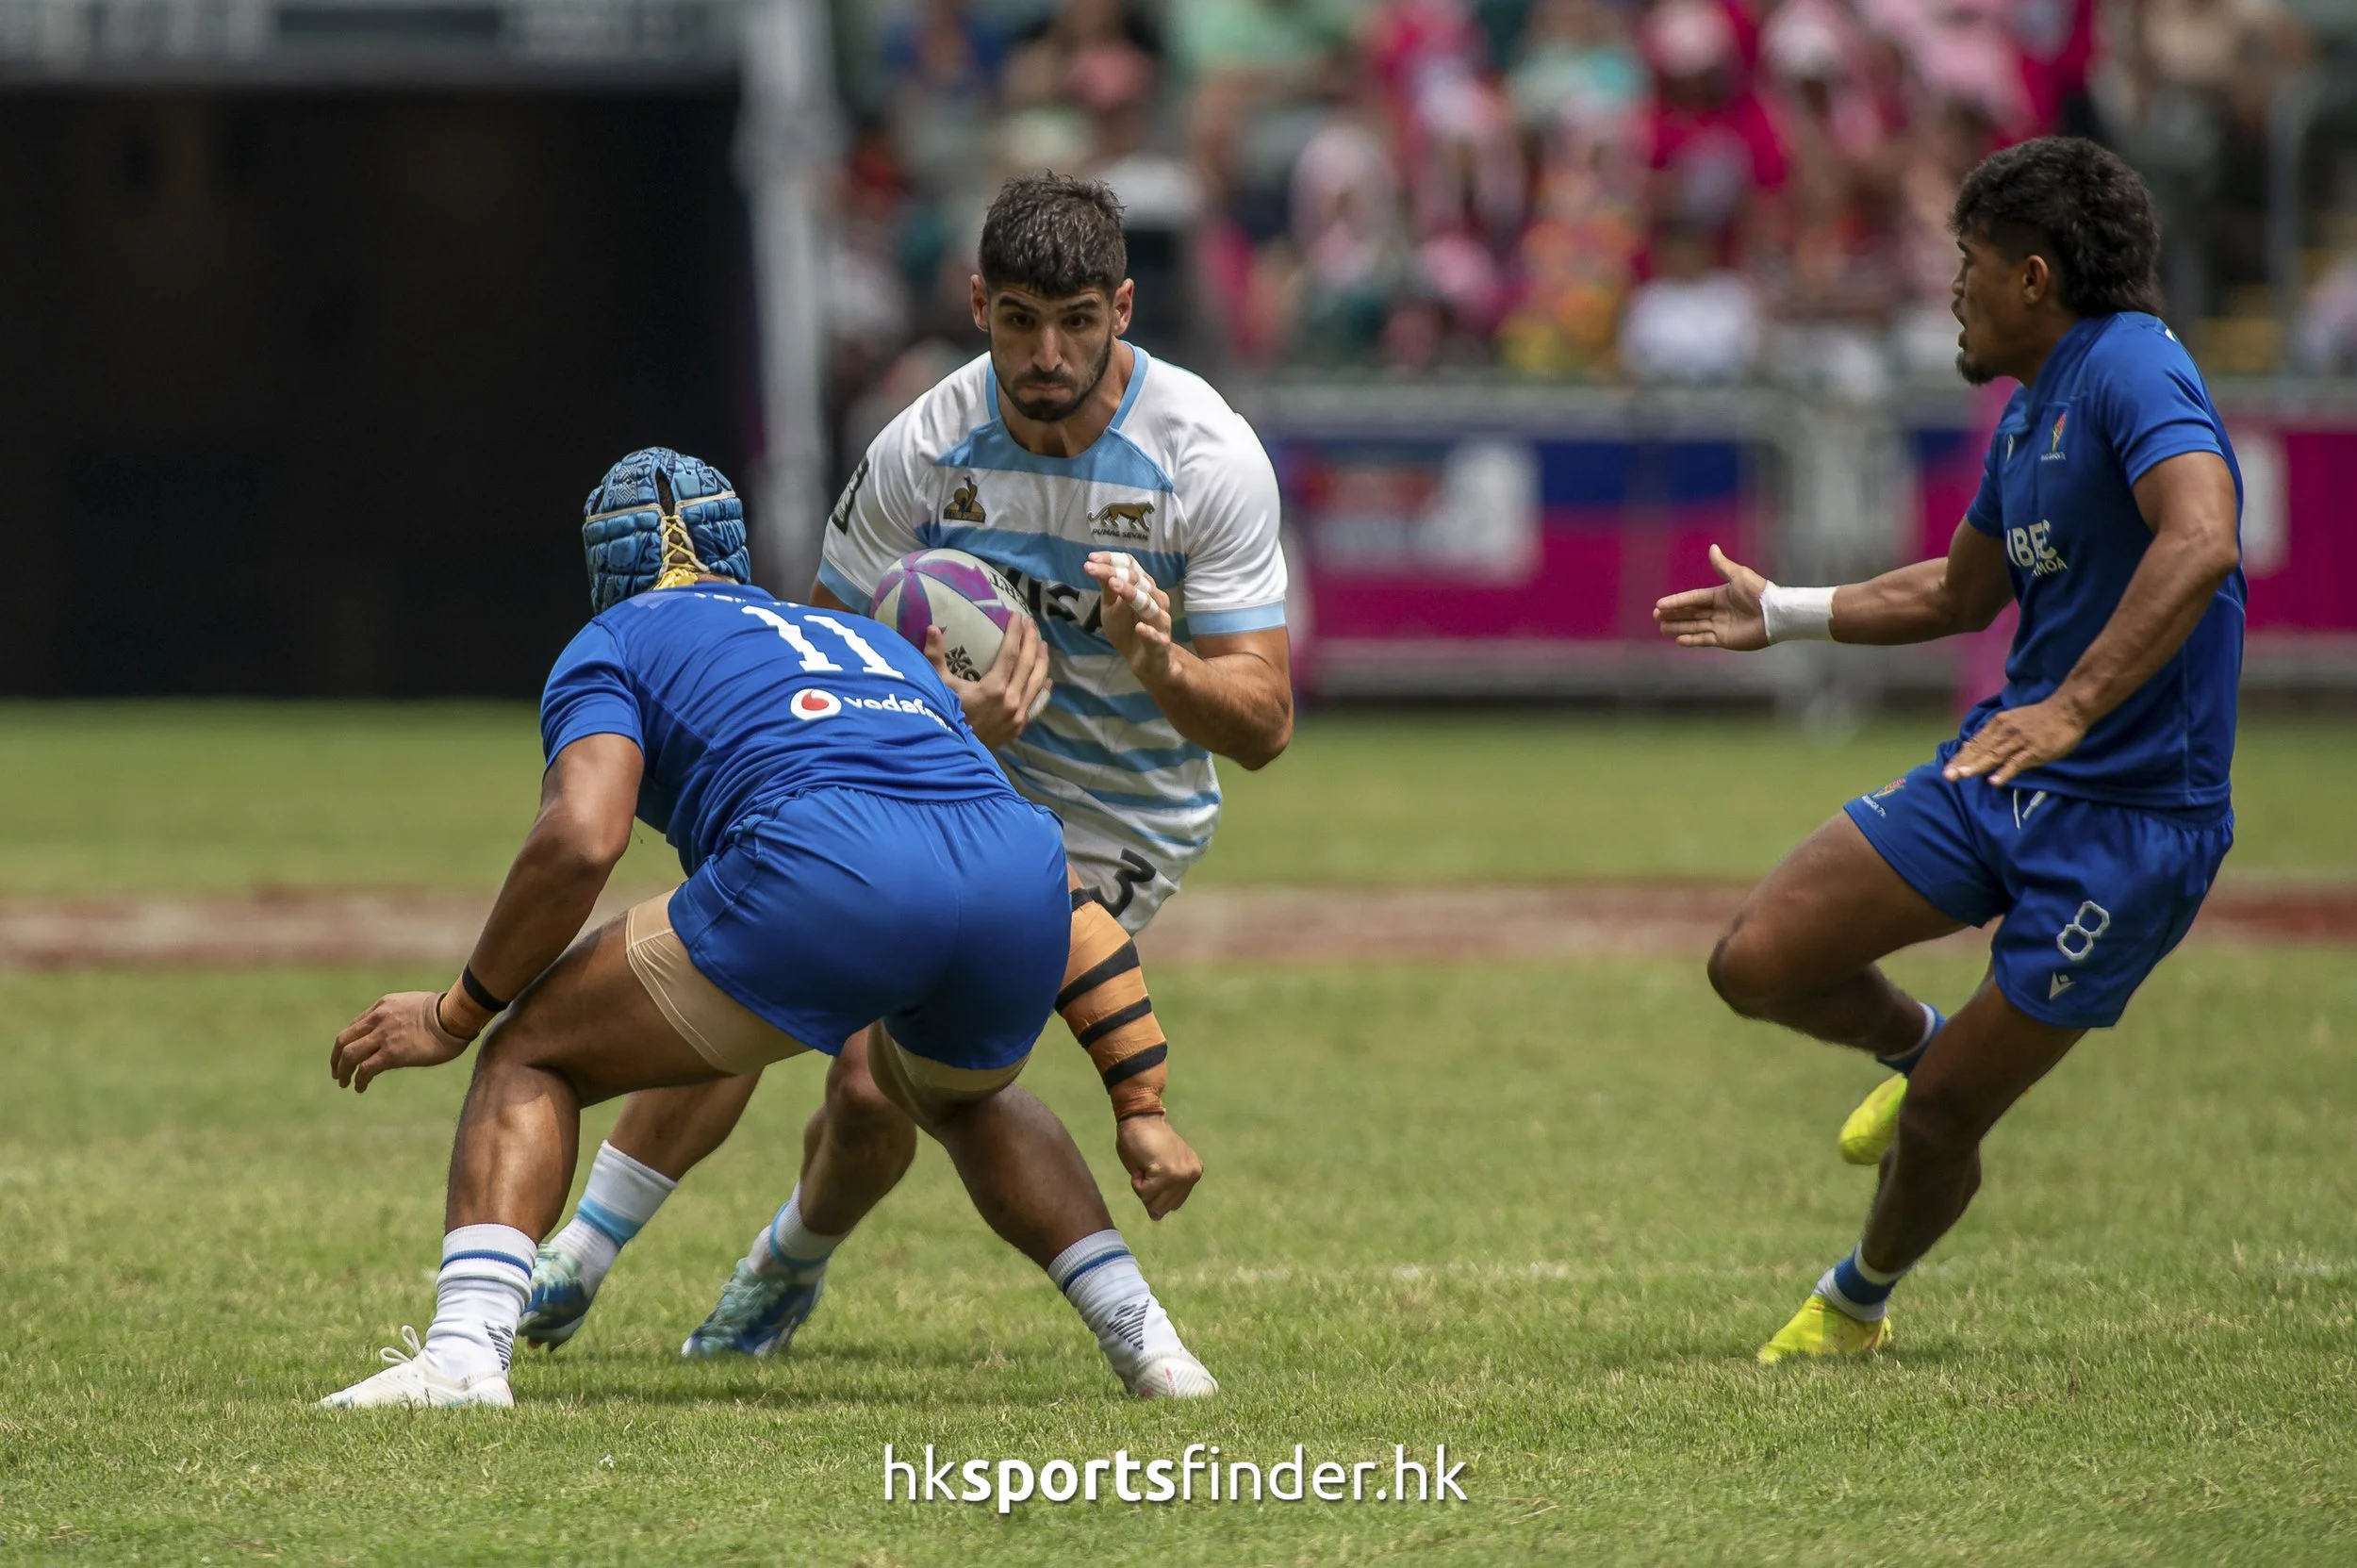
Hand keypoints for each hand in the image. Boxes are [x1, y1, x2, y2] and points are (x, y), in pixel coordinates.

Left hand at [331, 990, 472, 1093]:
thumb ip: (401, 1017)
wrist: (455, 1016)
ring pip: (349, 1055)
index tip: (347, 1056)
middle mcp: (378, 1019)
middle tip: (337, 1072)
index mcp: (383, 1006)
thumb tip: (401, 1033)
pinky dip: (359, 1080)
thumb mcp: (415, 1006)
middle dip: (336, 1059)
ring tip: (344, 1083)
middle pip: (343, 1040)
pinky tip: (360, 1087)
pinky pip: (366, 1069)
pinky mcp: (392, 1053)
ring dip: (343, 1071)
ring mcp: (383, 1036)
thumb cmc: (445, 1012)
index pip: (354, 1026)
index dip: (347, 1043)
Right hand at [927, 613, 1048, 748]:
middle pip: (1028, 664)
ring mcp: (1018, 714)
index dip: (1015, 632)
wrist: (954, 754)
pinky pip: (1036, 702)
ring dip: (1041, 660)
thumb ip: (934, 658)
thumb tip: (932, 628)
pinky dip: (1043, 688)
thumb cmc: (945, 717)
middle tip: (1031, 623)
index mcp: (993, 688)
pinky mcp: (1019, 726)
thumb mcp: (938, 686)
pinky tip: (1047, 679)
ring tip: (1043, 644)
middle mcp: (1011, 700)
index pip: (1010, 653)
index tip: (1016, 616)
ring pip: (1038, 682)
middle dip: (1031, 640)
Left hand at [1085, 552, 1176, 683]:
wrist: (1144, 661)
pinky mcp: (1161, 643)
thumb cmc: (1127, 629)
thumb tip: (1092, 563)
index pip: (1131, 566)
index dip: (1112, 560)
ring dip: (1132, 594)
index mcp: (1144, 587)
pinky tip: (1139, 628)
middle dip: (1115, 572)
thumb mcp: (1111, 607)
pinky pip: (1156, 636)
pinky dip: (1148, 632)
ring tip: (1114, 584)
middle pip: (1138, 580)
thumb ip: (1107, 588)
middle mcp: (1155, 599)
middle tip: (1093, 568)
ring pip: (1149, 604)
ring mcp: (1160, 620)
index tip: (1091, 558)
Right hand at [1115, 1114, 1203, 1220]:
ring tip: (1146, 1163)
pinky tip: (1143, 1162)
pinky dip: (1137, 1181)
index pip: (1170, 1205)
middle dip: (1148, 1190)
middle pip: (1162, 1206)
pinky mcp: (1168, 1173)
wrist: (1139, 1117)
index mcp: (1193, 1174)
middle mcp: (1192, 1175)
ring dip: (1142, 1186)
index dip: (1154, 1191)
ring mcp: (1182, 1175)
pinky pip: (1145, 1192)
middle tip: (1148, 1165)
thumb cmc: (1143, 1142)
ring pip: (1153, 1201)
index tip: (1153, 1167)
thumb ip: (1159, 1194)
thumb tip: (1157, 1217)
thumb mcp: (1155, 1173)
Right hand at [1653, 544, 1770, 651]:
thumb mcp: (1739, 576)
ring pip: (1694, 626)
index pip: (1693, 599)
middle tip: (1656, 616)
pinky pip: (1704, 639)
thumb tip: (1712, 548)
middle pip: (1690, 613)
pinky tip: (1678, 640)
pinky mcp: (1725, 639)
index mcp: (1720, 595)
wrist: (1775, 614)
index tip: (1660, 604)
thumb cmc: (1759, 593)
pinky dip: (1692, 640)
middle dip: (1673, 614)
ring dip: (1678, 627)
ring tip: (1661, 628)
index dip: (1677, 601)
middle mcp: (1718, 611)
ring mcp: (1720, 626)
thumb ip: (1723, 565)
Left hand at [1942, 696, 2087, 787]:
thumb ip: (1996, 736)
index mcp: (1997, 724)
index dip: (1961, 757)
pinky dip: (2004, 772)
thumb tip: (1978, 750)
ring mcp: (2019, 741)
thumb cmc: (2039, 719)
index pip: (1975, 743)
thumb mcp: (2012, 722)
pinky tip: (1994, 781)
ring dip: (1977, 767)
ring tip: (1962, 776)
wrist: (2067, 710)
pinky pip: (2017, 763)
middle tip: (1947, 776)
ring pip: (1994, 756)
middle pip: (1980, 750)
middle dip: (1963, 764)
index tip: (1947, 769)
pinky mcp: (2034, 750)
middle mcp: (2004, 732)